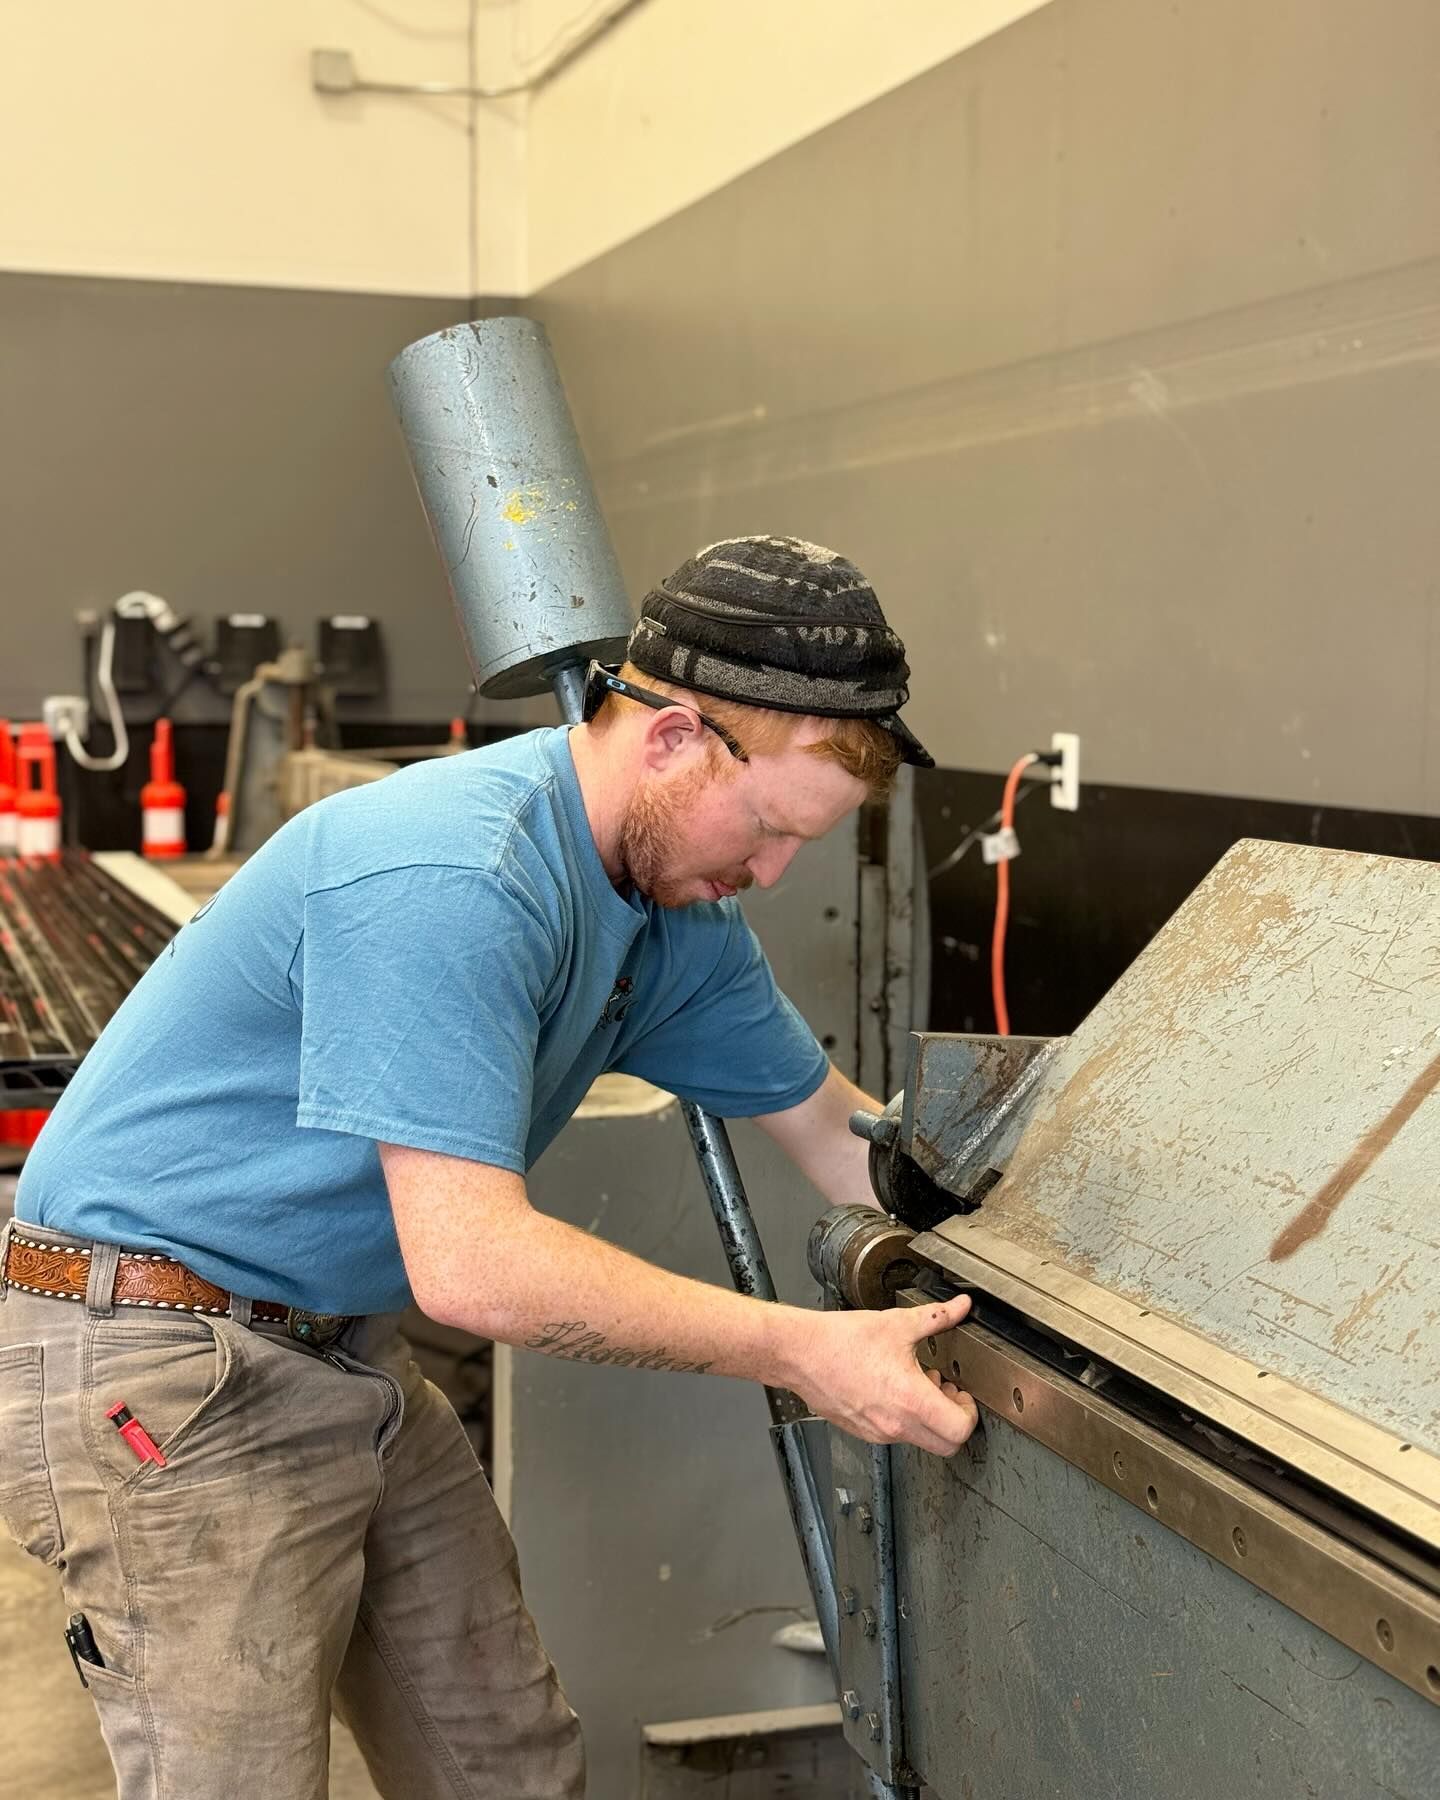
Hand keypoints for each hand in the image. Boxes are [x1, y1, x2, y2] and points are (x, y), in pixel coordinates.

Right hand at [780, 1295, 980, 1455]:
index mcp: (911, 1400)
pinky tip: (893, 1388)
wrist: (801, 1352)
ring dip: (928, 1418)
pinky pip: (895, 1435)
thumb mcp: (897, 1324)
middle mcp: (896, 1424)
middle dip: (954, 1421)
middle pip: (946, 1446)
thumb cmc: (841, 1340)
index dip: (970, 1413)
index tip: (963, 1394)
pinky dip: (904, 1419)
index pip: (960, 1430)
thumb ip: (936, 1317)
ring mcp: (878, 1432)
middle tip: (947, 1393)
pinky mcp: (862, 1431)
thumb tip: (960, 1307)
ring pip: (920, 1441)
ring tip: (916, 1384)